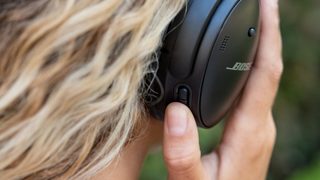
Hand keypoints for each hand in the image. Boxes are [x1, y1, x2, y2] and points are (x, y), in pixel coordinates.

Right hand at [162, 0, 282, 178]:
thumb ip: (182, 152)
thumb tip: (175, 112)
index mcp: (250, 129)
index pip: (266, 71)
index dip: (268, 36)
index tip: (266, 6)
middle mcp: (260, 123)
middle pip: (269, 68)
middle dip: (266, 33)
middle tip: (257, 5)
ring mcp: (257, 126)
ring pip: (263, 77)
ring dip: (259, 48)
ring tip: (249, 24)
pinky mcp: (250, 130)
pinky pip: (255, 88)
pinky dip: (249, 67)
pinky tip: (238, 61)